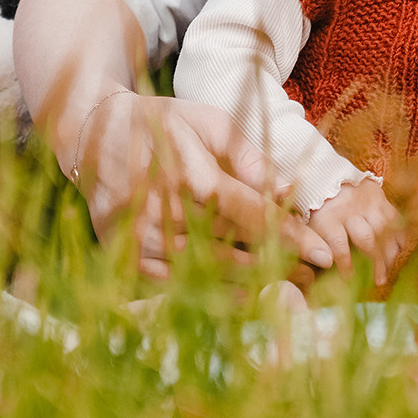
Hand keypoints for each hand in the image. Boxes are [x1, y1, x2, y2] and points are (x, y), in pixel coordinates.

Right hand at [15, 0, 334, 278]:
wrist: (94, 134)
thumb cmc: (162, 123)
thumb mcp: (211, 124)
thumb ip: (250, 158)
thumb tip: (287, 191)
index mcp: (195, 178)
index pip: (256, 218)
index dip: (294, 239)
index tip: (323, 255)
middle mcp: (169, 214)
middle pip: (237, 252)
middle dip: (280, 265)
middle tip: (313, 275)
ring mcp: (144, 240)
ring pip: (208, 274)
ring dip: (252, 283)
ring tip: (286, 285)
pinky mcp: (125, 255)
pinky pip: (174, 286)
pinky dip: (209, 294)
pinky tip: (240, 294)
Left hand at [306, 176, 405, 281]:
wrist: (326, 176)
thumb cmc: (315, 209)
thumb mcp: (307, 225)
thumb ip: (315, 245)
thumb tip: (327, 265)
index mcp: (328, 218)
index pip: (339, 245)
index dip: (346, 264)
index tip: (350, 279)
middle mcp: (349, 210)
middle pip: (366, 238)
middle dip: (374, 263)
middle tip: (378, 281)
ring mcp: (366, 203)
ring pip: (383, 229)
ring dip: (389, 251)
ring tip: (391, 268)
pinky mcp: (379, 197)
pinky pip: (394, 217)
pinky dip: (399, 234)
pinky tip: (400, 249)